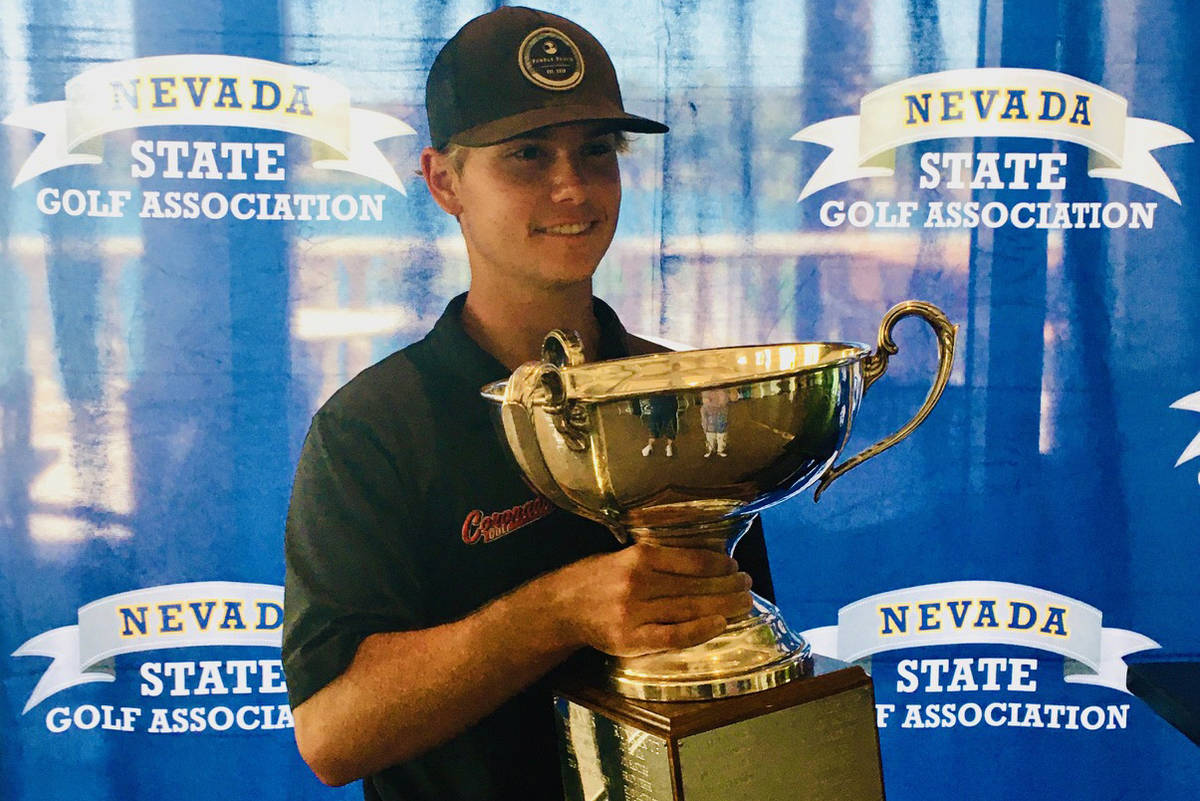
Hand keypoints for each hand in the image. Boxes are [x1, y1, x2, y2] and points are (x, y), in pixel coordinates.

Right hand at [546, 543, 753, 656]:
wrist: (561, 607)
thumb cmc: (596, 579)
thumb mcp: (622, 556)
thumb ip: (656, 559)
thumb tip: (703, 563)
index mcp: (637, 557)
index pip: (690, 561)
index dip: (718, 565)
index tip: (735, 567)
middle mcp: (637, 583)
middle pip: (694, 586)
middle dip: (727, 587)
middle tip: (748, 586)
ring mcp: (633, 613)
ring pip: (688, 609)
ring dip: (722, 606)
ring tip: (743, 604)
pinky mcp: (630, 640)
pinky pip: (672, 636)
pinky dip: (698, 630)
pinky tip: (719, 624)